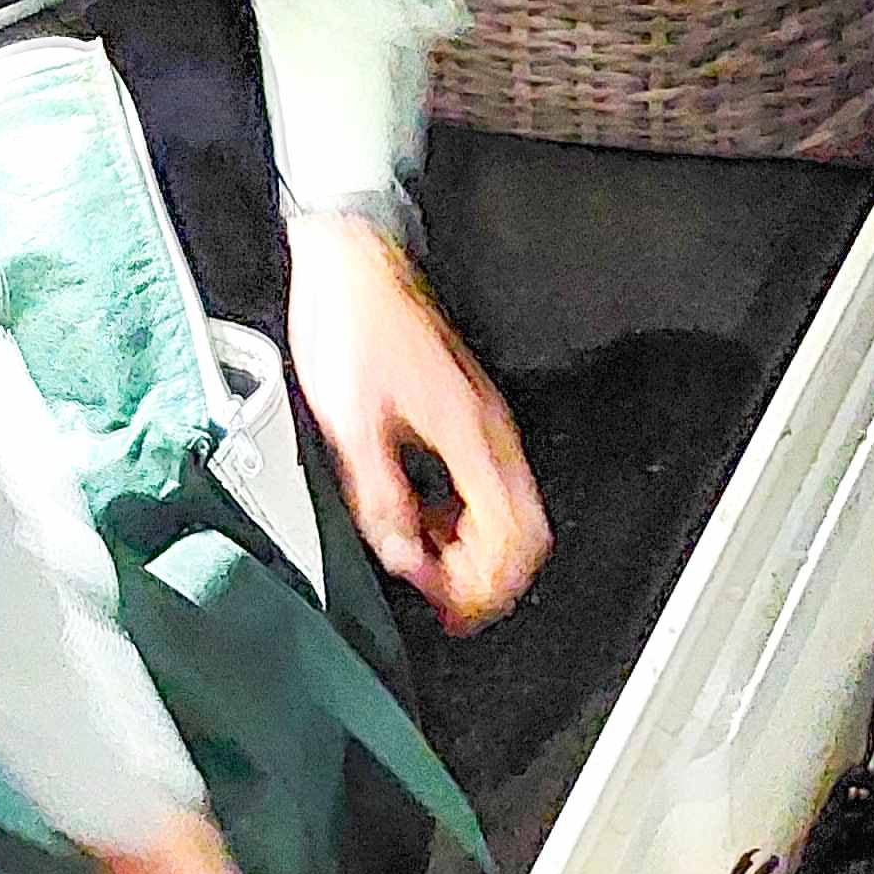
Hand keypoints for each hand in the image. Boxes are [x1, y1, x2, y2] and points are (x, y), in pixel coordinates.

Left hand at [282, 210, 551, 633]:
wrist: (355, 264)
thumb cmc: (354, 327)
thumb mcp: (350, 425)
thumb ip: (379, 497)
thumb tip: (401, 552)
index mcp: (470, 435)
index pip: (513, 534)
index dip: (488, 586)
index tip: (451, 609)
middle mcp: (487, 431)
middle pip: (523, 529)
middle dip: (488, 578)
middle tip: (444, 601)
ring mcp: (480, 421)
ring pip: (505, 508)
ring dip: (472, 548)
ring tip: (426, 568)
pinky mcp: (461, 413)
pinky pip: (480, 483)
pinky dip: (459, 517)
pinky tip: (420, 523)